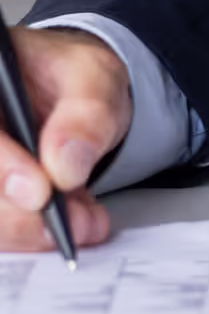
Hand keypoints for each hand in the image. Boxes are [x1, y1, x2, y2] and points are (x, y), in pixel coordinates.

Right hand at [0, 27, 127, 252]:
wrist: (77, 97)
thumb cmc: (73, 79)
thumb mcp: (94, 78)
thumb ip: (86, 114)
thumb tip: (66, 164)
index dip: (2, 167)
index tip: (39, 193)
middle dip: (21, 215)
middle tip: (76, 224)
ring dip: (31, 231)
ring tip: (86, 224)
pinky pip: (0, 227)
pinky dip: (34, 234)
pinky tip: (75, 225)